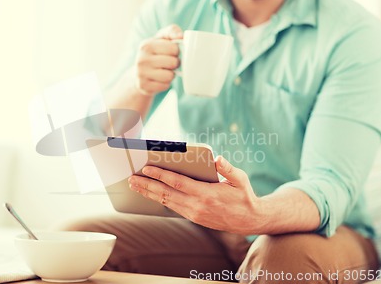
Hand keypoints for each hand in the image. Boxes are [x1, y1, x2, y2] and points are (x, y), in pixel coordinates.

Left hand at [128, 156, 263, 234]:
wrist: (249, 220)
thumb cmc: (244, 196)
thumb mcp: (240, 180)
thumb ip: (228, 169)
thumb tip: (218, 159)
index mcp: (206, 194)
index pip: (177, 183)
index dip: (160, 175)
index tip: (146, 168)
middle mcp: (196, 206)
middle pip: (165, 194)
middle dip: (147, 185)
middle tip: (131, 178)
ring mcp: (194, 213)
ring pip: (166, 202)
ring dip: (149, 193)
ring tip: (135, 185)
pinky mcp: (193, 217)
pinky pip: (172, 206)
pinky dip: (159, 199)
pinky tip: (151, 193)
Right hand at [134, 24, 182, 95]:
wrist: (139, 73)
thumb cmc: (155, 53)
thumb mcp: (161, 39)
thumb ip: (172, 31)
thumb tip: (181, 36)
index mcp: (146, 45)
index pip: (174, 48)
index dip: (176, 51)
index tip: (170, 53)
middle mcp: (141, 59)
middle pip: (173, 63)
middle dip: (174, 63)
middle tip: (168, 63)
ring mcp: (141, 74)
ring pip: (170, 76)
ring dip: (170, 74)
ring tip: (164, 71)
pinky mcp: (144, 87)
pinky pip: (165, 86)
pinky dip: (165, 83)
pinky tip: (159, 79)